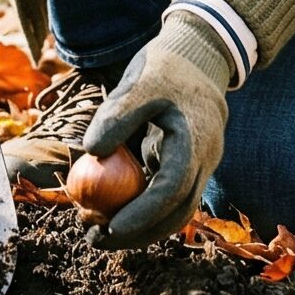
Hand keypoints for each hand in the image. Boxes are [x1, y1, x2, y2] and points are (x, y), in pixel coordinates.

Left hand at [79, 15, 235, 249]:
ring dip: (141, 227)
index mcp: (195, 140)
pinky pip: (168, 196)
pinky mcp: (188, 165)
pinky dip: (144, 209)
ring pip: (175, 210)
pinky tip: (112, 212)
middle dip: (139, 233)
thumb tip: (90, 153)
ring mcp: (200, 165)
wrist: (200, 55)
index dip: (142, 214)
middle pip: (177, 212)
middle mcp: (204, 160)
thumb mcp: (139, 82)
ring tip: (98, 231)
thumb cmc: (166, 66)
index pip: (172, 189)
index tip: (110, 228)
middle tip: (97, 239)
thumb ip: (117, 115)